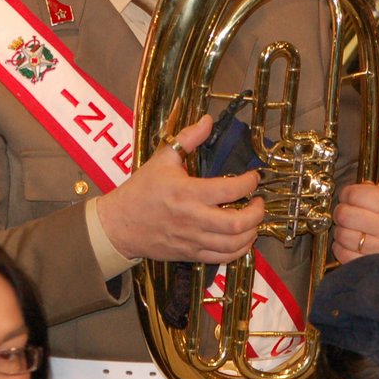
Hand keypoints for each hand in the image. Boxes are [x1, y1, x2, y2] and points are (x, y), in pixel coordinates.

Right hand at [96, 114, 265, 263]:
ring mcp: (192, 239)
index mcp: (187, 192)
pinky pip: (221, 258)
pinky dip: (238, 250)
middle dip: (256, 213)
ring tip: (253, 220)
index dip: (249, 183)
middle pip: (237, 223)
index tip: (253, 177)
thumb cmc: (142, 190)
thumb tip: (208, 120)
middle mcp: (192, 219)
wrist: (120, 224)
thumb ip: (188, 138)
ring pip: (233, 244)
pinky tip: (241, 238)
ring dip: (251, 233)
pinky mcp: (190, 254)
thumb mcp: (162, 158)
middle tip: (259, 202)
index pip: (229, 190)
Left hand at [332, 158, 378, 262]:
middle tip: (352, 214)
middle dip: (343, 213)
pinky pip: (341, 254)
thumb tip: (378, 139)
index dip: (348, 194)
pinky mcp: (369, 265)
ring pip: (340, 235)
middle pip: (343, 215)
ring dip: (342, 232)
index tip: (354, 197)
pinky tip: (354, 244)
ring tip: (354, 229)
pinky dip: (342, 248)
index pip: (354, 194)